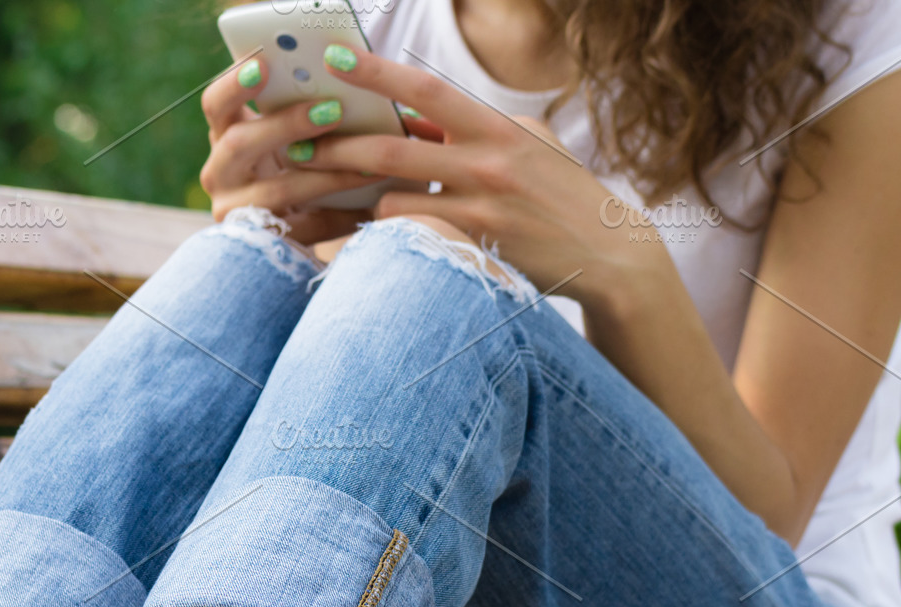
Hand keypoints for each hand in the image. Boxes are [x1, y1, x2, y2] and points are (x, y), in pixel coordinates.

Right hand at [198, 55, 379, 246]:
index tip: (264, 65)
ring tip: (369, 164)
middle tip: (333, 110)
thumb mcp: (288, 139)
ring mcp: (233, 213)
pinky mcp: (260, 246)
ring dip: (327, 174)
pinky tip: (371, 208)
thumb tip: (345, 78)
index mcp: (224, 136)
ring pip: (276, 191)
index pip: (216, 105)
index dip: (234, 84)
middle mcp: (219, 173)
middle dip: (287, 125)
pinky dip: (339, 217)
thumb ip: (298, 114)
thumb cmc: (296, 171)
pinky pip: (303, 229)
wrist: (287, 239)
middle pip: (239, 143)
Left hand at [302, 44, 672, 310]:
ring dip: (350, 198)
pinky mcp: (474, 247)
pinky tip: (347, 237)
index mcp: (496, 127)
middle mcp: (485, 162)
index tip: (336, 58)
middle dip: (335, 143)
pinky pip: (408, 239)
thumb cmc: (565, 192)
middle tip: (292, 141)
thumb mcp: (529, 143)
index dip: (378, 74)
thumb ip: (476, 128)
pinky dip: (376, 236)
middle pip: (392, 147)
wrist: (608, 253)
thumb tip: (422, 114)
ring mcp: (478, 208)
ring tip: (313, 195)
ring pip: (390, 198)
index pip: (427, 90)